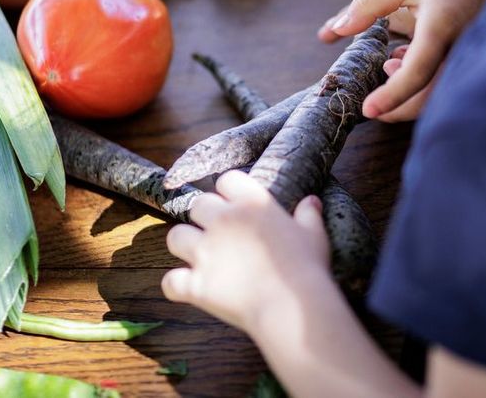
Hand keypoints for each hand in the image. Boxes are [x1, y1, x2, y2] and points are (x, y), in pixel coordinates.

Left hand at [162, 171, 329, 333]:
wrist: (292, 306)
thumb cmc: (306, 267)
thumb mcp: (314, 235)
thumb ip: (309, 215)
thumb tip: (311, 201)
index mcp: (251, 203)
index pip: (227, 179)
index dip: (229, 191)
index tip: (236, 204)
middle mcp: (223, 221)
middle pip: (198, 204)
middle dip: (205, 217)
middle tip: (218, 233)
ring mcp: (205, 252)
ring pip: (175, 236)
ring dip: (185, 245)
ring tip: (199, 256)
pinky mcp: (196, 283)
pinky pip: (171, 281)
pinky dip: (177, 285)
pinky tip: (187, 288)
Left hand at [318, 0, 485, 122]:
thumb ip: (368, 3)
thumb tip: (336, 31)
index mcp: (441, 28)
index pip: (417, 72)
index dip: (392, 96)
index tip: (368, 110)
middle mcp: (460, 50)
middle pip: (428, 98)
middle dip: (395, 108)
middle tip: (370, 106)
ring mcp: (468, 59)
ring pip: (437, 96)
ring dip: (406, 95)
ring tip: (388, 64)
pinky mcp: (470, 62)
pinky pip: (445, 85)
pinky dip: (418, 83)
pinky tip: (401, 58)